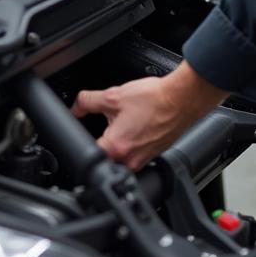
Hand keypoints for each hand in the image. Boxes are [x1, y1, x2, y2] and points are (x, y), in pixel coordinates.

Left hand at [71, 62, 228, 170]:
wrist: (181, 99)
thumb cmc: (153, 99)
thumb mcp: (114, 95)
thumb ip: (88, 101)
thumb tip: (75, 107)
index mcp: (116, 148)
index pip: (87, 153)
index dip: (82, 137)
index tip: (85, 126)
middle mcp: (129, 161)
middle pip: (104, 156)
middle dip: (102, 137)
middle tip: (110, 119)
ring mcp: (142, 161)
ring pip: (120, 155)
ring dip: (118, 139)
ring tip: (127, 121)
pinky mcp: (152, 156)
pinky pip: (134, 154)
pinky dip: (132, 140)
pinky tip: (137, 124)